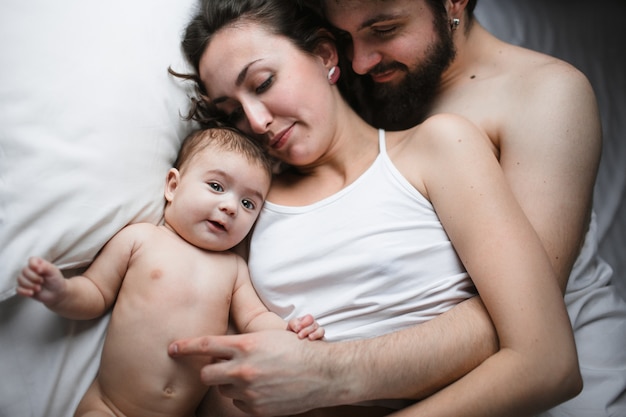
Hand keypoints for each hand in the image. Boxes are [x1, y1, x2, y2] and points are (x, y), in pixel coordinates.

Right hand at [16, 256, 65, 304]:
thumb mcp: (54, 272)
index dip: (33, 265)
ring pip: (20, 280)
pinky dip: (24, 291)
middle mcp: (30, 270)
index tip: (39, 271)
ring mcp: (26, 279)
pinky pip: (18, 289)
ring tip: (39, 288)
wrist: (56, 293)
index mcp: (38, 263)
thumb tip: (36, 267)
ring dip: (30, 285)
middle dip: (33, 278)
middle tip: (42, 281)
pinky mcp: (23, 288)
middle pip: (24, 270)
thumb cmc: (56, 280)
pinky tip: (32, 293)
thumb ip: (46, 267)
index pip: (31, 260)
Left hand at [169, 330, 340, 415]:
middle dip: (209, 371)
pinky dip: (245, 397)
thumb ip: (242, 344)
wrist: (321, 374)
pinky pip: (239, 403)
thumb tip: (219, 352)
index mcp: (245, 345)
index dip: (185, 346)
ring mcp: (248, 390)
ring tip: (253, 376)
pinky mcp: (255, 408)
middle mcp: (242, 368)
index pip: (205, 345)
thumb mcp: (267, 337)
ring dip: (231, 383)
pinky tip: (262, 389)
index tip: (172, 348)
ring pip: (223, 389)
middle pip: (206, 373)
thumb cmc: (296, 350)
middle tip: (220, 367)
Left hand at [288, 314, 324, 339]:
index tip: (297, 328)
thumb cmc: (293, 333)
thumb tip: (297, 327)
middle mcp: (313, 326)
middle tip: (300, 335)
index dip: (304, 323)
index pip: (309, 318)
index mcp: (307, 320)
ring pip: (321, 331)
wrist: (293, 344)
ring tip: (309, 338)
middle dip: (306, 330)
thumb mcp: (291, 326)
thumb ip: (293, 323)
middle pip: (314, 324)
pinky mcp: (321, 341)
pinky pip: (323, 338)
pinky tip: (312, 341)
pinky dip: (318, 339)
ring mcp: (318, 333)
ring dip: (315, 334)